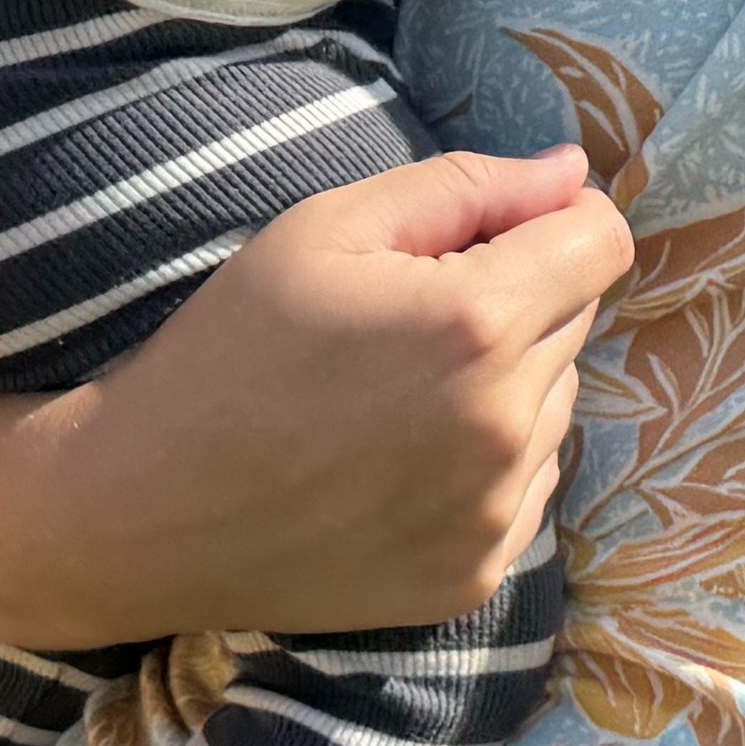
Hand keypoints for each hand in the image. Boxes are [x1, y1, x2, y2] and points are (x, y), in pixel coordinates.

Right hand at [0, 146, 628, 645]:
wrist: (141, 510)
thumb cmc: (226, 348)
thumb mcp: (327, 229)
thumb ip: (466, 187)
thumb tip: (575, 171)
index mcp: (476, 324)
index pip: (603, 241)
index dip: (556, 219)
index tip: (495, 231)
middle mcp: (508, 425)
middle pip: (579, 319)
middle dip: (520, 298)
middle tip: (409, 317)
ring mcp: (498, 512)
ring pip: (558, 404)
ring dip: (509, 383)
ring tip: (396, 393)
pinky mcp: (478, 574)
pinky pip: (530, 485)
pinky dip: (489, 463)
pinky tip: (398, 459)